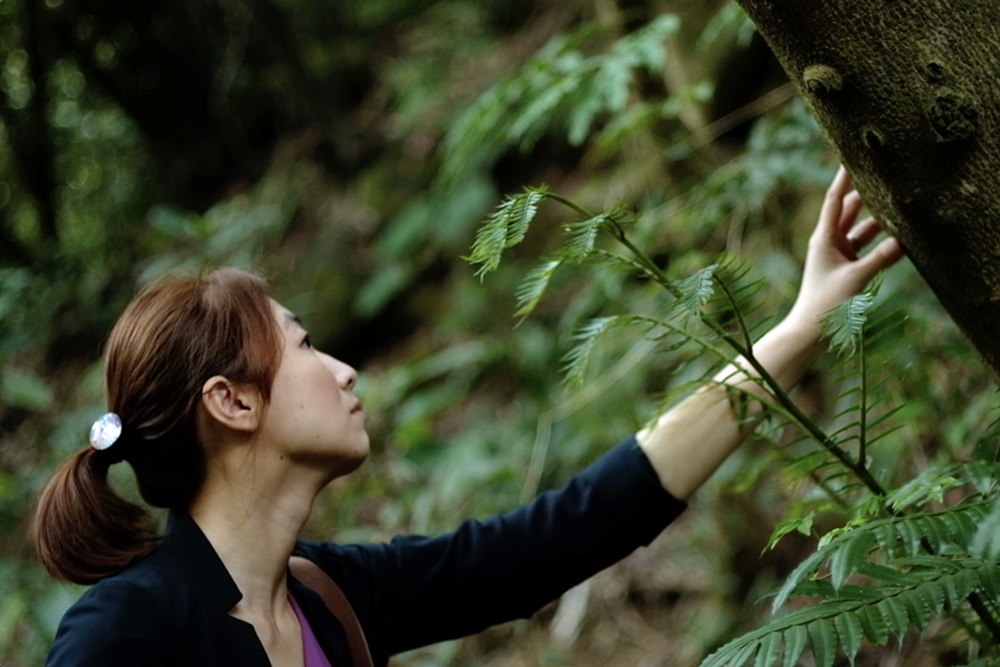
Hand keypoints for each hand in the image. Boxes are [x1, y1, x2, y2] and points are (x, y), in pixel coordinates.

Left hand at [786, 166, 904, 331]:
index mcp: (824, 238)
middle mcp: (831, 242)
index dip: (844, 179)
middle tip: (884, 174)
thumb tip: (904, 240)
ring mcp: (840, 254)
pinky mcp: (849, 268)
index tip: (851, 157)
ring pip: (863, 229)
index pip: (835, 200)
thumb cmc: (825, 303)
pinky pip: (869, 249)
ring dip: (879, 219)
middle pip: (850, 210)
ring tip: (899, 201)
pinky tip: (902, 236)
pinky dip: (883, 243)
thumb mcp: (855, 279)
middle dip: (866, 193)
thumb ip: (880, 259)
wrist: (811, 330)